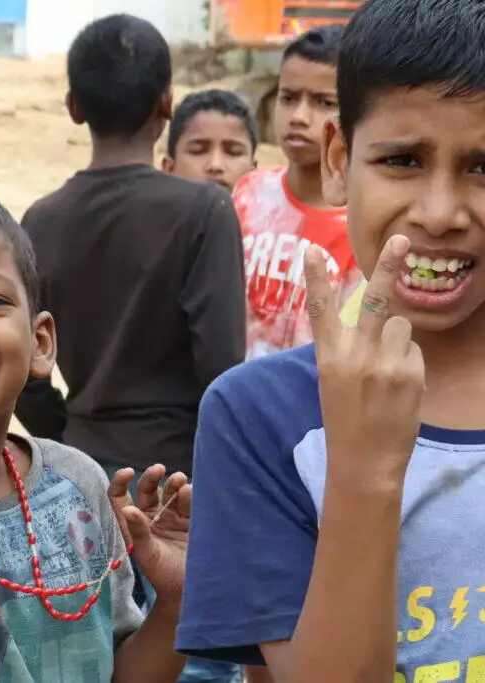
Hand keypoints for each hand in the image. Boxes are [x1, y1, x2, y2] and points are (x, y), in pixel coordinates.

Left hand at [109, 465, 190, 599]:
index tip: (128, 472)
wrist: (191, 590)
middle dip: (152, 476)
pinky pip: (189, 502)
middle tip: (160, 469)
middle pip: (147, 489)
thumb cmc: (164, 576)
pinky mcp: (191, 520)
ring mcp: (171, 517)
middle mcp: (151, 517)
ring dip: (174, 483)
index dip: (120, 482)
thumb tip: (129, 509)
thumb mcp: (148, 555)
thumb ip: (139, 533)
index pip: (119, 497)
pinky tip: (192, 491)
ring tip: (181, 481)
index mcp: (133, 524)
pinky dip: (190, 494)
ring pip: (170, 492)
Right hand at [305, 235, 423, 484]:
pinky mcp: (411, 375)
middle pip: (374, 301)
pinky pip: (414, 352)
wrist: (364, 462)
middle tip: (400, 240)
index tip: (310, 248)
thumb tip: (381, 321)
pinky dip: (409, 365)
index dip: (315, 277)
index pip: (320, 309)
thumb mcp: (333, 381)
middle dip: (388, 267)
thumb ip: (350, 349)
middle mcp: (356, 356)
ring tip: (386, 373)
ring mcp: (386, 364)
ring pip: (400, 327)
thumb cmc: (345, 420)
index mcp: (328, 357)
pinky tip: (398, 390)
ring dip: (397, 341)